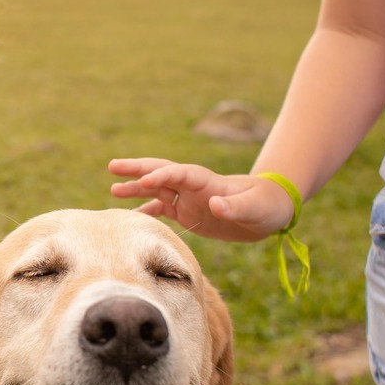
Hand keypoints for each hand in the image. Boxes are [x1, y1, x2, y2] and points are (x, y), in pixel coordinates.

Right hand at [109, 158, 294, 242]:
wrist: (272, 210)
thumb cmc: (267, 204)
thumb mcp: (256, 207)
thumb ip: (235, 206)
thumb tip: (215, 205)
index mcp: (207, 181)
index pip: (179, 174)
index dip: (162, 176)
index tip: (144, 182)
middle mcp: (194, 187)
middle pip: (161, 172)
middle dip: (137, 169)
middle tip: (112, 166)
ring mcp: (190, 199)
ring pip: (157, 190)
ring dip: (136, 189)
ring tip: (113, 190)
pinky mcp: (189, 213)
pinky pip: (163, 210)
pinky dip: (146, 212)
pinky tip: (130, 218)